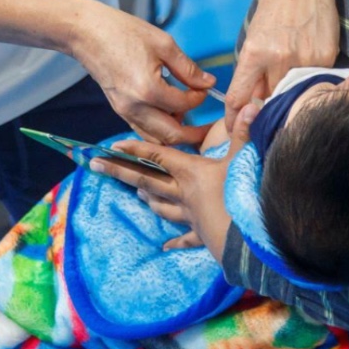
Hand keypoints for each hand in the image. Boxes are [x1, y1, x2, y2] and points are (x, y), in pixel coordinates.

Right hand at [69, 0, 214, 144]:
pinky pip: (142, 130)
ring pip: (155, 138)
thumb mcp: (163, 44)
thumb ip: (187, 68)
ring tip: (187, 117)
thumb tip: (208, 83)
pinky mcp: (118, 110)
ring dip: (174, 133)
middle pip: (171, 136)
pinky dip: (158, 129)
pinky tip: (167, 113)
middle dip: (193, 133)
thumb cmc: (123, 32)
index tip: (204, 87)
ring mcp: (124, 111)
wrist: (87, 33)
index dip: (199, 97)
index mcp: (148, 90)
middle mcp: (135, 107)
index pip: (184, 105)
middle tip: (207, 126)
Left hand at [95, 101, 258, 255]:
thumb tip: (252, 102)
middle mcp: (184, 194)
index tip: (113, 145)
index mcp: (191, 173)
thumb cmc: (244, 197)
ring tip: (137, 194)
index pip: (158, 156)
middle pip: (148, 181)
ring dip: (148, 199)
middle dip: (122, 172)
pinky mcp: (202, 235)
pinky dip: (175, 241)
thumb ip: (244, 131)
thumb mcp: (244, 159)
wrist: (249, 241)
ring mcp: (191, 216)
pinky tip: (165, 246)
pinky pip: (185, 238)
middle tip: (96, 166)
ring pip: (162, 206)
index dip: (136, 148)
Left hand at [227, 0, 337, 124]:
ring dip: (288, 93)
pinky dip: (308, 80)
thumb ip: (253, 71)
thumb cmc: (275, 9)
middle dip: (266, 106)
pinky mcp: (326, 58)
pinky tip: (307, 63)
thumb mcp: (254, 37)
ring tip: (288, 78)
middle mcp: (279, 59)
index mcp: (254, 53)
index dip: (235, 119)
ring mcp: (305, 59)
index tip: (235, 129)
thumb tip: (253, 101)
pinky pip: (313, 81)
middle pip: (269, 100)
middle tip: (266, 104)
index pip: (240, 97)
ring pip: (292, 94)